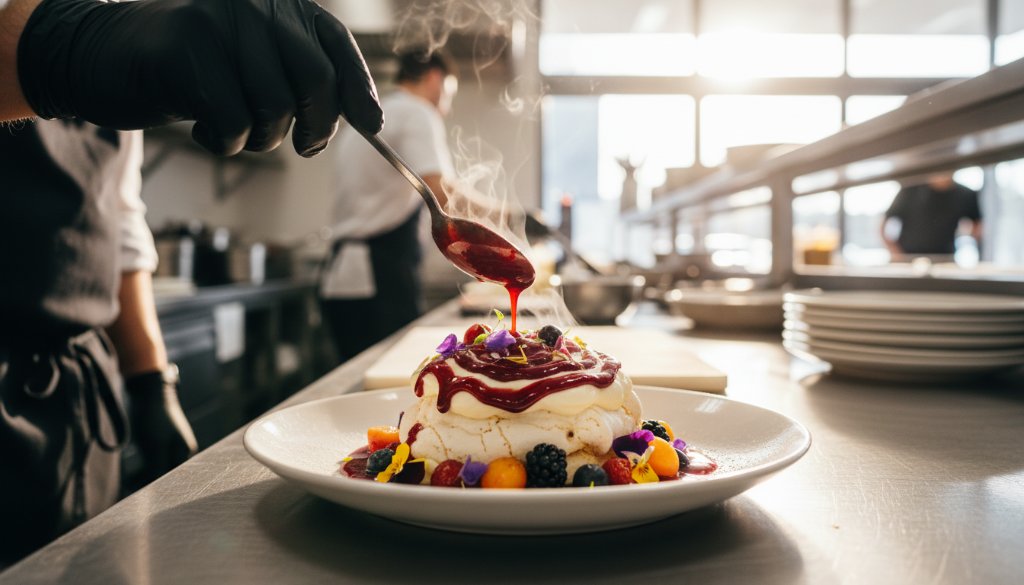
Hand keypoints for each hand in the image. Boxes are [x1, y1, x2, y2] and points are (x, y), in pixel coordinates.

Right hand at [17, 0, 382, 155]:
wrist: (111, 57)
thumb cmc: (196, 72)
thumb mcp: (256, 68)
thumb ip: (303, 81)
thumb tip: (369, 120)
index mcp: (279, 6)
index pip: (336, 46)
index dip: (359, 88)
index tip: (372, 126)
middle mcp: (255, 4)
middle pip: (315, 79)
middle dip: (318, 126)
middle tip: (306, 147)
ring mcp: (220, 21)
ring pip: (275, 106)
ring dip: (263, 140)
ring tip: (237, 133)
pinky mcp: (187, 48)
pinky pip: (234, 120)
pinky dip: (227, 142)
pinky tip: (207, 132)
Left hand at [125, 365, 197, 482]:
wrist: (147, 391)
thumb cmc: (153, 418)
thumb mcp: (154, 447)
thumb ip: (156, 470)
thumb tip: (155, 492)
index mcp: (184, 453)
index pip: (171, 480)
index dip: (156, 489)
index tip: (137, 496)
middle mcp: (179, 450)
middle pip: (164, 475)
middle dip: (148, 483)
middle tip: (130, 489)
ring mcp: (168, 444)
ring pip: (156, 468)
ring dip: (143, 476)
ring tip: (128, 481)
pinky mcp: (157, 439)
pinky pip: (150, 460)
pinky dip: (141, 467)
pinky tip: (130, 471)